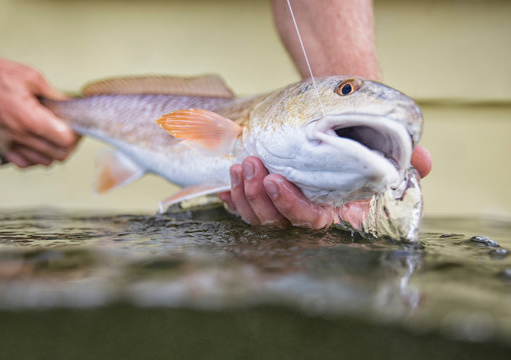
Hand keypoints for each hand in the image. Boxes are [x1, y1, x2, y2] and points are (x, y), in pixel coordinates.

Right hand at [0, 47, 78, 167]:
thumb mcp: (32, 77)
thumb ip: (55, 95)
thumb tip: (70, 104)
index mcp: (30, 118)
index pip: (65, 141)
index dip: (76, 134)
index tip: (77, 126)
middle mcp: (20, 135)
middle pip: (59, 155)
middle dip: (70, 144)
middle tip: (71, 131)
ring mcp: (9, 142)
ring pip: (44, 162)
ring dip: (54, 152)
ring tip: (55, 137)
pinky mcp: (0, 144)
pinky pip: (24, 163)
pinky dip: (35, 158)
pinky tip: (38, 145)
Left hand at [219, 146, 431, 227]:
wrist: (331, 107)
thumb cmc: (354, 126)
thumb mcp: (380, 136)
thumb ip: (405, 155)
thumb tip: (424, 165)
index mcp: (333, 205)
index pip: (312, 221)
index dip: (293, 207)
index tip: (279, 181)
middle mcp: (306, 207)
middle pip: (278, 222)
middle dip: (263, 199)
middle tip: (256, 166)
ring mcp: (281, 202)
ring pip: (257, 216)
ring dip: (246, 193)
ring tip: (243, 164)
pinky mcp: (263, 192)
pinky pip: (242, 205)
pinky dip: (232, 194)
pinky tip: (228, 181)